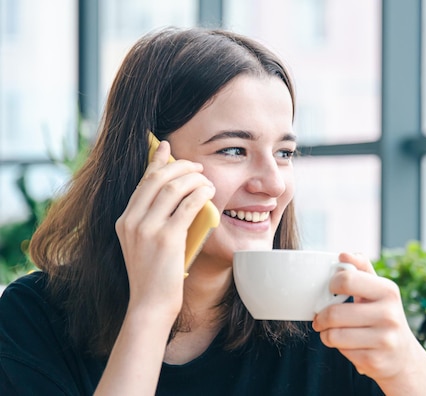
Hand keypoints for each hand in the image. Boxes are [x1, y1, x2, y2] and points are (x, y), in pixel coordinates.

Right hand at [115, 140, 214, 319]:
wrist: (150, 304)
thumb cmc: (154, 276)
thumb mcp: (144, 245)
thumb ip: (152, 222)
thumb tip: (176, 198)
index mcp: (124, 220)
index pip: (142, 182)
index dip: (157, 161)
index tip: (167, 147)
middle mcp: (131, 221)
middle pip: (157, 178)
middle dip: (181, 166)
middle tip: (198, 167)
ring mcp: (146, 229)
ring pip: (173, 187)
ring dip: (195, 179)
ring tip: (207, 181)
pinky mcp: (166, 238)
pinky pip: (187, 205)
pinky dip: (201, 193)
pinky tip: (210, 192)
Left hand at [312, 253, 425, 394]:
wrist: (403, 356)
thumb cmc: (383, 316)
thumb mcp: (378, 290)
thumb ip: (361, 269)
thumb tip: (344, 254)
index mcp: (388, 290)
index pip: (347, 280)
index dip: (331, 284)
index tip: (330, 291)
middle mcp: (389, 314)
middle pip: (335, 312)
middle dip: (322, 315)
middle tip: (321, 317)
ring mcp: (384, 339)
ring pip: (334, 335)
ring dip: (326, 333)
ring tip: (332, 331)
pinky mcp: (375, 361)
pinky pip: (341, 351)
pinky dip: (338, 348)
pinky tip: (348, 345)